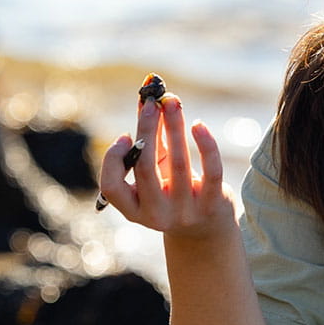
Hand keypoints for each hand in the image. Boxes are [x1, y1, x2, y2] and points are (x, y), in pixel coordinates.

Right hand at [97, 92, 233, 238]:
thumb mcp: (156, 170)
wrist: (206, 228)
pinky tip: (198, 125)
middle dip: (147, 130)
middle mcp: (156, 215)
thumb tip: (146, 96)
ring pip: (178, 164)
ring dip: (174, 127)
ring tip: (173, 101)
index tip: (125, 135)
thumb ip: (148, 137)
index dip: (113, 158)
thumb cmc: (173, 190)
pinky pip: (211, 171)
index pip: (111, 186)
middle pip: (145, 169)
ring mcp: (184, 213)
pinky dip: (205, 145)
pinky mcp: (212, 205)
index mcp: (134, 209)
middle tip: (152, 102)